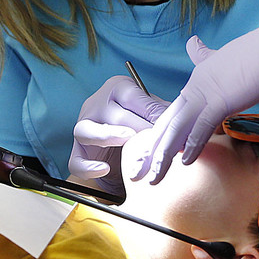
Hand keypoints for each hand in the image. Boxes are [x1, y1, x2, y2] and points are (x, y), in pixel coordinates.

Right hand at [68, 75, 169, 193]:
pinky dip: (88, 167)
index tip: (168, 125)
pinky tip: (104, 169)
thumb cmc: (143, 124)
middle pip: (113, 114)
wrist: (125, 151)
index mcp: (116, 89)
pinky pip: (76, 161)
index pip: (132, 96)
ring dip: (108, 135)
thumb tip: (182, 116)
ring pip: (86, 131)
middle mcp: (95, 104)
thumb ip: (164, 113)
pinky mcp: (77, 152)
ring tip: (129, 140)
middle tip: (157, 141)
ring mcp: (83, 127)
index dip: (151, 110)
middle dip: (138, 128)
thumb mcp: (153, 114)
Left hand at [138, 3, 258, 181]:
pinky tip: (185, 163)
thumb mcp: (228, 56)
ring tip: (153, 178)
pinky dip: (192, 145)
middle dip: (151, 151)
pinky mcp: (224, 99)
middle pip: (167, 123)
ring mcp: (208, 92)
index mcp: (198, 80)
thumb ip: (207, 56)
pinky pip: (203, 126)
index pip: (173, 113)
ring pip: (178, 128)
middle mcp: (196, 86)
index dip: (159, 136)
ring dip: (164, 156)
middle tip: (136, 173)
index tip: (147, 156)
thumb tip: (193, 44)